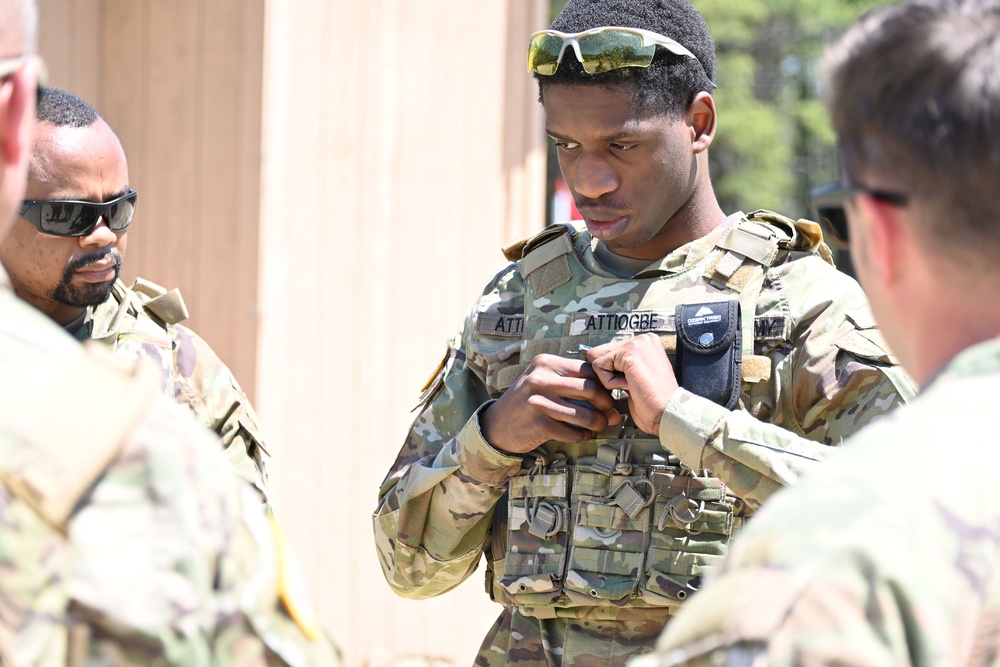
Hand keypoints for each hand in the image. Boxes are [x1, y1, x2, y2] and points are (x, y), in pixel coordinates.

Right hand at [480, 354, 621, 453]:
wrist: (498, 424)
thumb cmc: (528, 400)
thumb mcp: (542, 379)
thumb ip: (570, 380)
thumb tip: (608, 391)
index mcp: (545, 363)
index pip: (587, 370)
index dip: (604, 384)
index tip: (610, 395)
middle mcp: (540, 379)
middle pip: (590, 389)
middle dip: (607, 404)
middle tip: (611, 413)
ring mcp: (538, 402)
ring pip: (584, 414)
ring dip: (599, 423)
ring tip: (601, 426)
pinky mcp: (538, 424)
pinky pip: (572, 432)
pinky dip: (582, 436)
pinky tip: (583, 435)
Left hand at [586, 333, 678, 434]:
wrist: (667, 412)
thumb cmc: (653, 401)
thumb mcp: (634, 375)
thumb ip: (620, 365)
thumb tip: (595, 361)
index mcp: (646, 343)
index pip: (609, 350)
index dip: (611, 371)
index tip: (629, 382)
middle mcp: (643, 339)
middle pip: (600, 352)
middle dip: (607, 373)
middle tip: (629, 384)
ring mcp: (637, 343)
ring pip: (597, 359)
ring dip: (609, 379)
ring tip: (631, 385)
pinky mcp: (629, 353)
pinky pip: (599, 367)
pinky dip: (610, 383)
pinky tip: (630, 386)